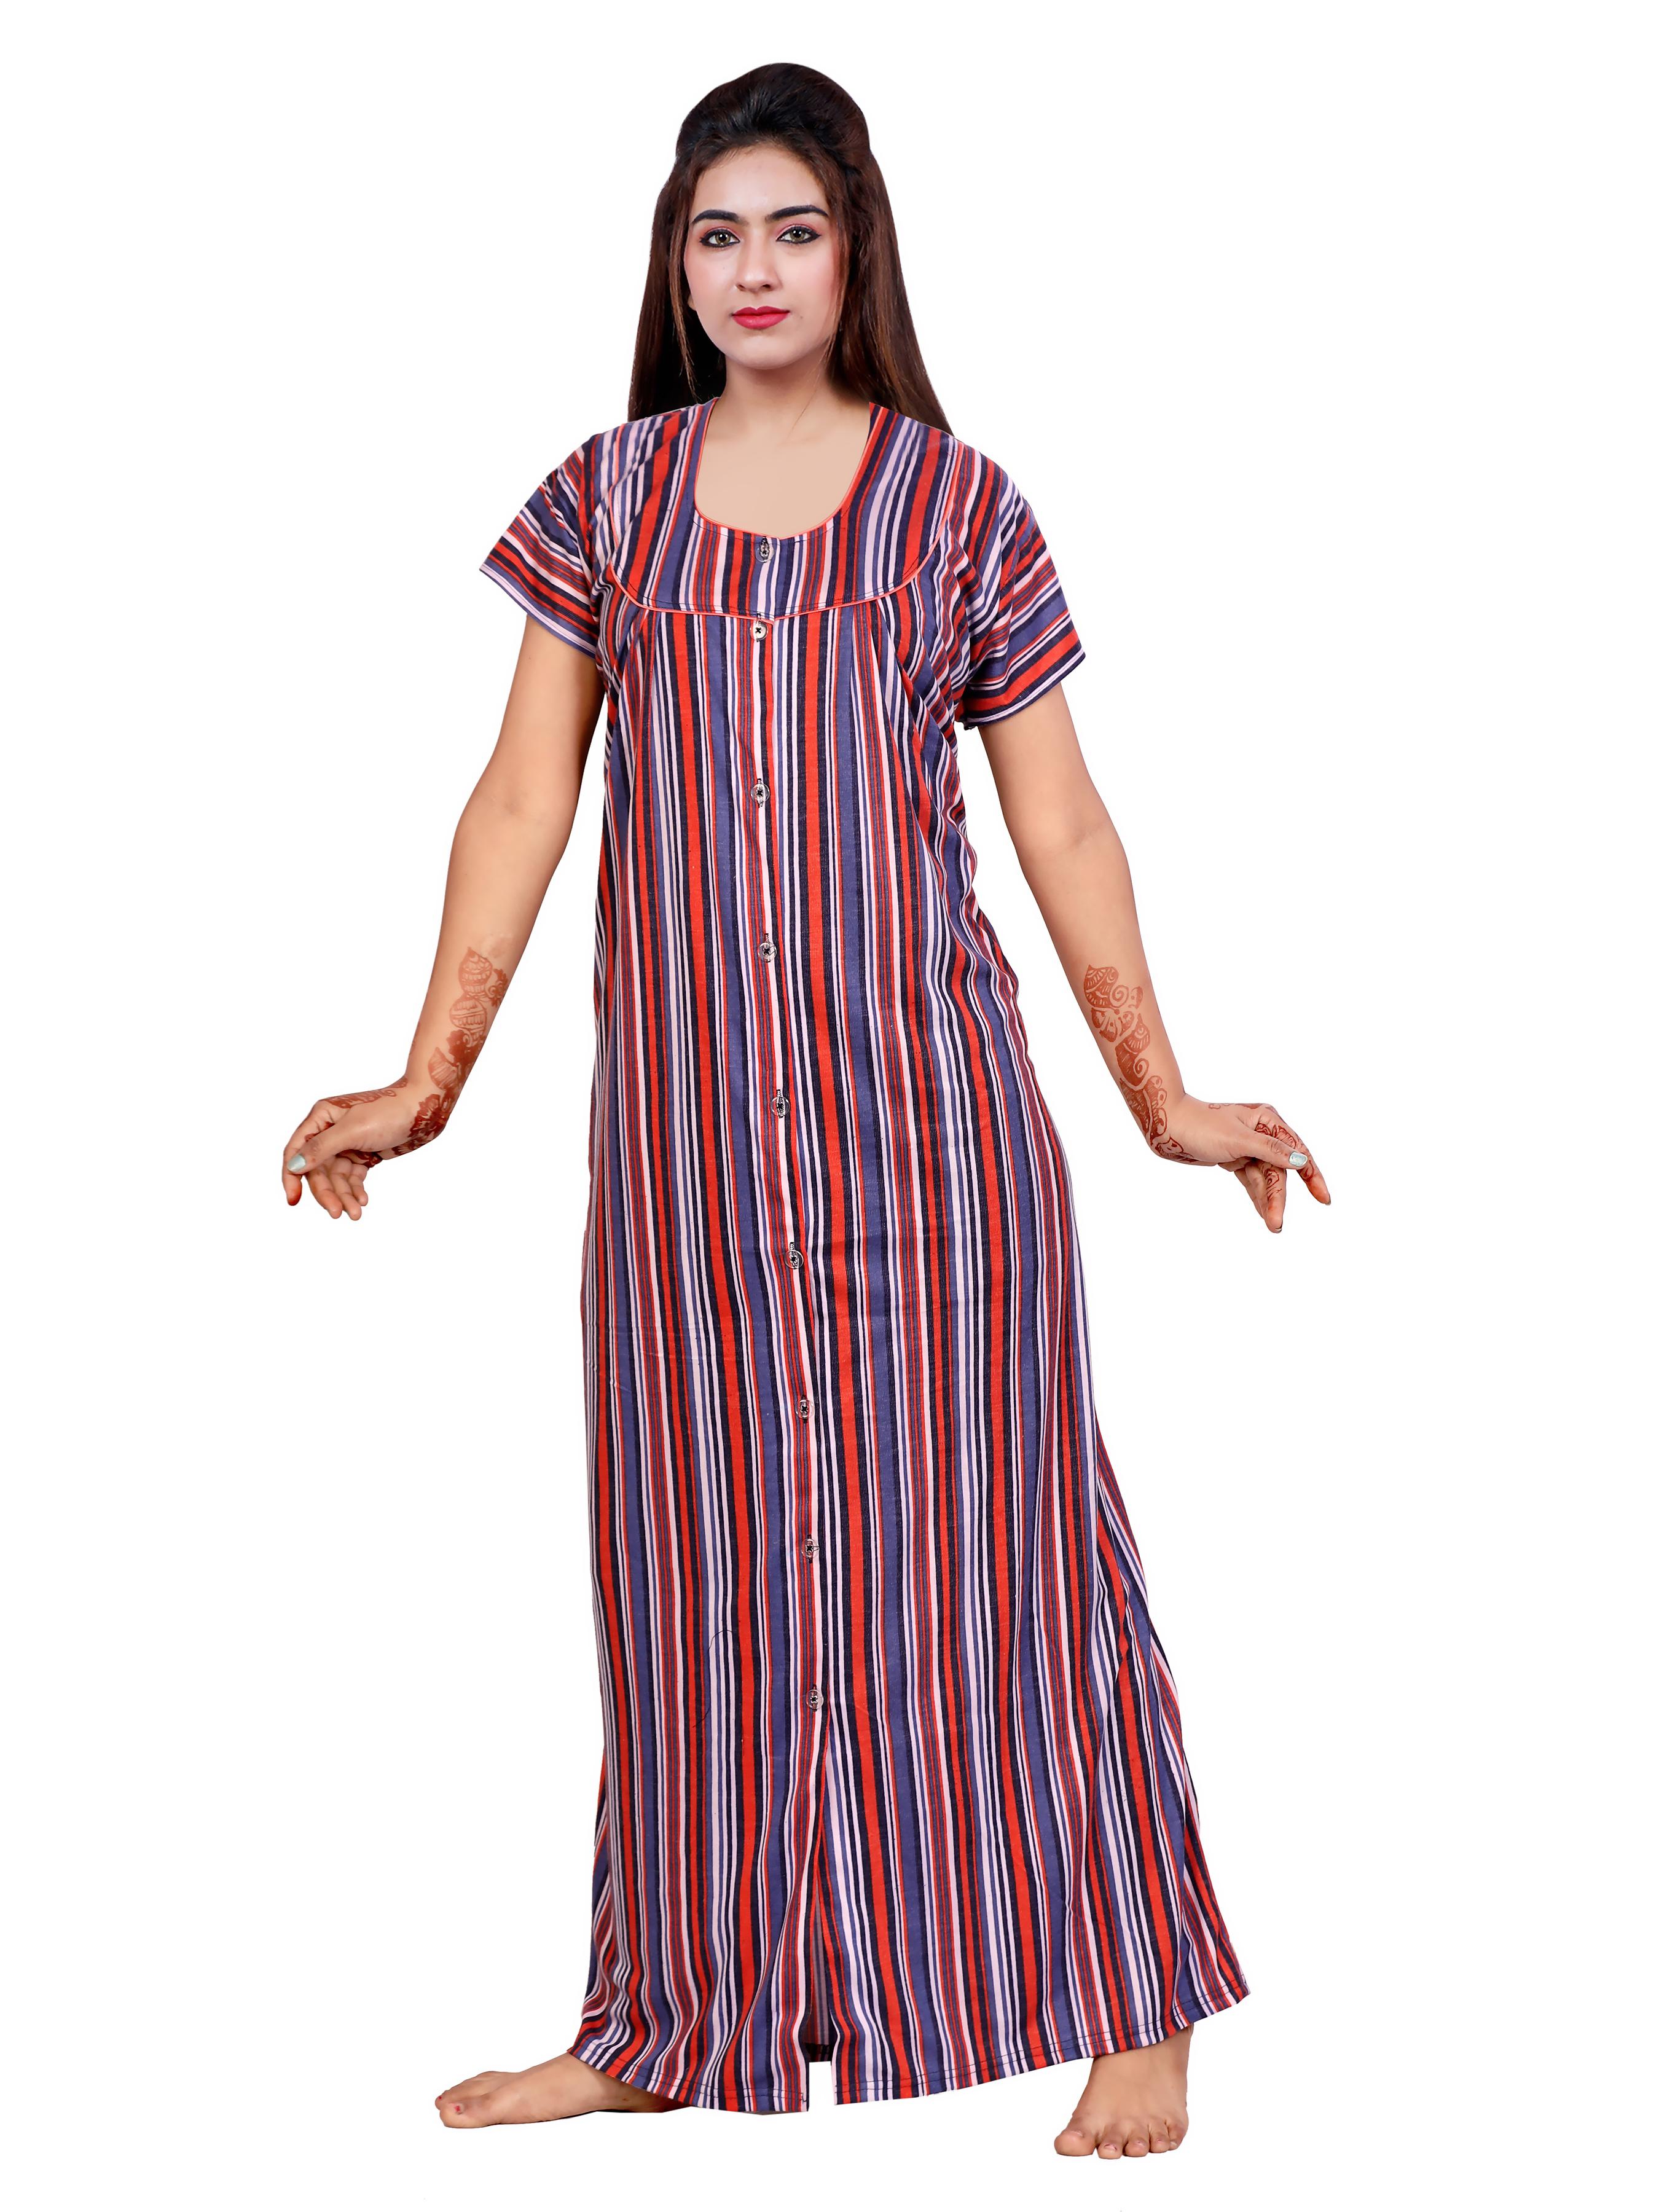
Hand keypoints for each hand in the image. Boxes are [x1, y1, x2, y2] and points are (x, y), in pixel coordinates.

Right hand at [279, 1073, 447, 1220]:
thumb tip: (295, 1165)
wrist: (426, 1108)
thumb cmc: (390, 1111)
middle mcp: (330, 1130)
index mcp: (321, 1117)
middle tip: (337, 1213)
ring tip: (356, 1213)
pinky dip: (355, 1190)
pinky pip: (352, 1177)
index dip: (292, 1177)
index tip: (293, 1201)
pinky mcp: (364, 1153)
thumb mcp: (353, 1130)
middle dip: (327, 1193)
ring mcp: (347, 1143)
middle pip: (317, 1170)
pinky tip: (363, 1201)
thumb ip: (322, 1148)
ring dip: (344, 1196)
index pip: (296, 1151)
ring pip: (336, 1177)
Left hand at [1157, 1094, 1331, 1233]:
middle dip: (1279, 1197)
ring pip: (1266, 1179)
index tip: (1324, 1199)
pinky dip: (1257, 1196)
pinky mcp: (1235, 1158)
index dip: (1313, 1176)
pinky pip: (1252, 1180)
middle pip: (1279, 1171)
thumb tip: (1301, 1161)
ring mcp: (1248, 1146)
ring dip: (1268, 1201)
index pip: (1298, 1152)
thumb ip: (1271, 1150)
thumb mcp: (1238, 1139)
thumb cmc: (1200, 1125)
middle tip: (1277, 1224)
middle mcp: (1261, 1132)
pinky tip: (1264, 1214)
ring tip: (1273, 1226)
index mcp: (1267, 1120)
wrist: (1166, 1127)